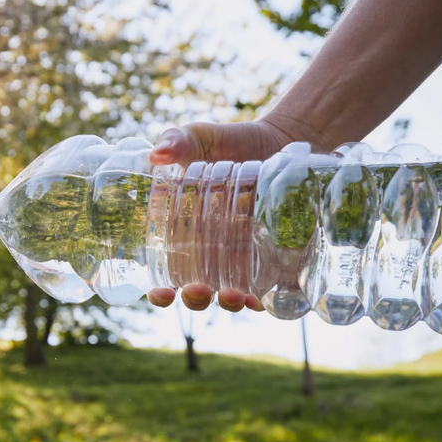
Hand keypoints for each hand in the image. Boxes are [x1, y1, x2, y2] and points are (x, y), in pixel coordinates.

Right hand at [145, 119, 315, 312]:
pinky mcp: (277, 257)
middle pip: (198, 292)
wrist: (283, 140)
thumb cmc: (233, 143)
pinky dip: (267, 299)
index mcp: (184, 235)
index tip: (161, 293)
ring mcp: (245, 259)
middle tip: (196, 290)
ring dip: (230, 303)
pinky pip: (271, 288)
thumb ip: (177, 141)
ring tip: (232, 296)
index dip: (160, 291)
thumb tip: (158, 153)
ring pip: (233, 296)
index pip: (165, 274)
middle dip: (195, 299)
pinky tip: (265, 299)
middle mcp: (212, 254)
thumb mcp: (201, 138)